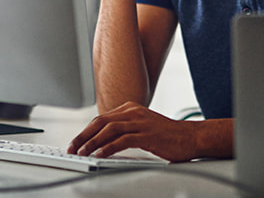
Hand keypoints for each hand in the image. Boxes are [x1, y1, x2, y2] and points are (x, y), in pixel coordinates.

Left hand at [67, 101, 200, 162]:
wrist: (191, 137)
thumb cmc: (167, 136)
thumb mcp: (142, 127)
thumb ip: (124, 130)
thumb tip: (102, 143)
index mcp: (130, 109)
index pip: (101, 119)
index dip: (85, 131)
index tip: (75, 143)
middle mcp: (133, 112)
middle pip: (100, 122)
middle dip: (83, 136)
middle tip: (72, 148)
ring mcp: (140, 122)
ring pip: (109, 130)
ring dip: (92, 142)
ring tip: (82, 153)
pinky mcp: (148, 135)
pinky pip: (123, 140)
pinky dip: (108, 148)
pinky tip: (100, 155)